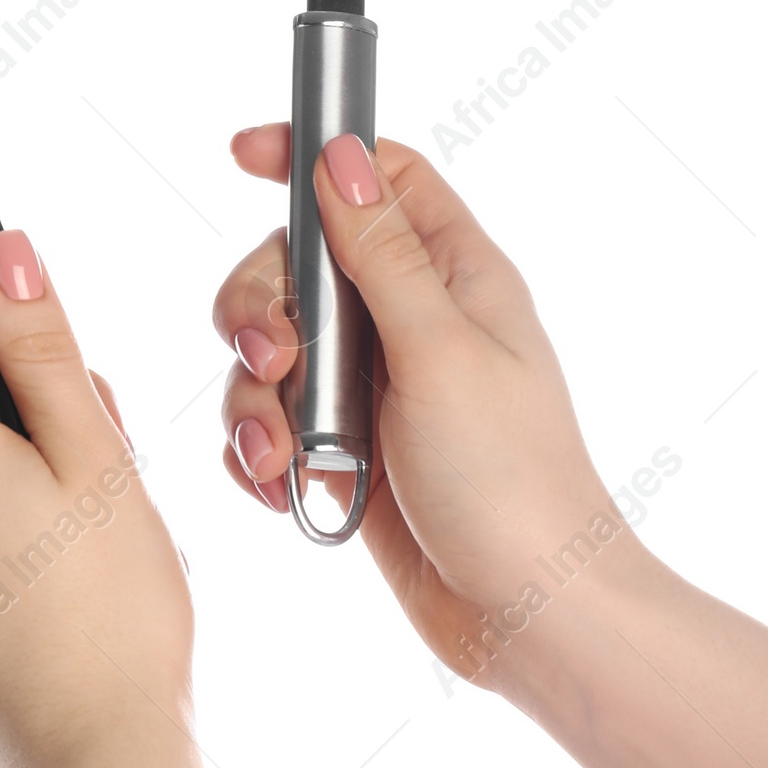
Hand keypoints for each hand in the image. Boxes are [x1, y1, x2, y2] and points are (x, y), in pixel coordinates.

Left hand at [0, 233, 281, 767]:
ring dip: (16, 451)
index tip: (5, 312)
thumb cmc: (111, 612)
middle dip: (11, 388)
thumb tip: (2, 254)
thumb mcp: (95, 455)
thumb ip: (42, 347)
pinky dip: (3, 506)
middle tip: (94, 443)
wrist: (91, 760)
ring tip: (91, 515)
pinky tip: (67, 559)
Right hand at [213, 126, 637, 688]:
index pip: (377, 176)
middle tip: (274, 360)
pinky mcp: (346, 447)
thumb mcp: (441, 351)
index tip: (242, 153)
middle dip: (260, 310)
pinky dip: (260, 448)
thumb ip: (380, 253)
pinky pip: (270, 419)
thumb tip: (339, 153)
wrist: (525, 615)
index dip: (311, 153)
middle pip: (295, 264)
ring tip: (279, 454)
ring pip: (270, 349)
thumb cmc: (509, 480)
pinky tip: (281, 485)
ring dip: (255, 398)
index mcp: (453, 275)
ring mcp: (373, 386)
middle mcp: (409, 320)